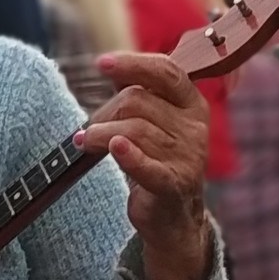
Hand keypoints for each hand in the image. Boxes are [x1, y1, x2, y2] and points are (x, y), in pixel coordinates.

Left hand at [79, 51, 212, 279]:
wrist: (173, 216)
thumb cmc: (156, 159)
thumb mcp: (154, 121)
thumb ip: (139, 92)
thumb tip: (110, 64)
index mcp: (192, 104)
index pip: (166, 72)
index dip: (133, 64)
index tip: (101, 63)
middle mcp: (195, 127)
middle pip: (138, 101)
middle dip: (104, 112)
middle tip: (89, 129)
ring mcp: (188, 157)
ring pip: (132, 129)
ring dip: (99, 134)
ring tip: (84, 142)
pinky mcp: (173, 185)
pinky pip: (148, 165)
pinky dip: (129, 155)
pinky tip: (115, 148)